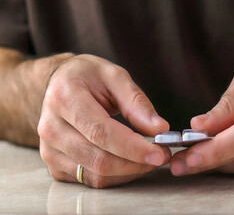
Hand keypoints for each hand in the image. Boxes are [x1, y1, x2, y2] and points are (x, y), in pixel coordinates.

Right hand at [38, 54, 169, 187]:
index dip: (133, 147)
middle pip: (99, 159)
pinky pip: (91, 180)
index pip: (101, 132)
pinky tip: (130, 162)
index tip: (159, 152)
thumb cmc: (87, 77)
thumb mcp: (114, 76)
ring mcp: (49, 150)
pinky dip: (117, 176)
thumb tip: (159, 129)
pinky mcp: (54, 165)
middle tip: (161, 156)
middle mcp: (50, 128)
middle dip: (136, 163)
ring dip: (130, 171)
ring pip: (96, 175)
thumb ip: (137, 102)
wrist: (58, 84)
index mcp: (64, 98)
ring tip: (148, 158)